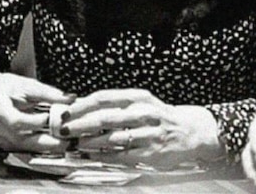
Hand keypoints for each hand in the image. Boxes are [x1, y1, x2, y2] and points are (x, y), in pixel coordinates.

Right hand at [0, 71, 73, 152]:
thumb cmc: (7, 86)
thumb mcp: (26, 84)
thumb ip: (48, 93)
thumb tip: (71, 98)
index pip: (15, 121)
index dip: (34, 122)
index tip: (51, 120)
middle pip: (19, 139)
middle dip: (44, 142)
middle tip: (65, 142)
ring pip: (20, 147)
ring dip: (42, 148)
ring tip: (63, 145)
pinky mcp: (1, 143)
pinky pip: (19, 149)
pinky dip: (36, 148)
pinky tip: (52, 146)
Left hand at [59, 89, 221, 168]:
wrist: (191, 131)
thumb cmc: (161, 117)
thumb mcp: (143, 103)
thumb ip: (117, 104)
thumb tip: (83, 106)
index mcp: (139, 97)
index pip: (105, 98)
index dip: (82, 105)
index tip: (65, 111)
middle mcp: (144, 112)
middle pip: (106, 117)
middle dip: (81, 124)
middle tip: (63, 129)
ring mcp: (148, 133)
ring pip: (113, 137)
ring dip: (90, 142)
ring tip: (75, 144)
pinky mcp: (150, 152)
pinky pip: (122, 155)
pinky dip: (105, 156)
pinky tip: (92, 157)